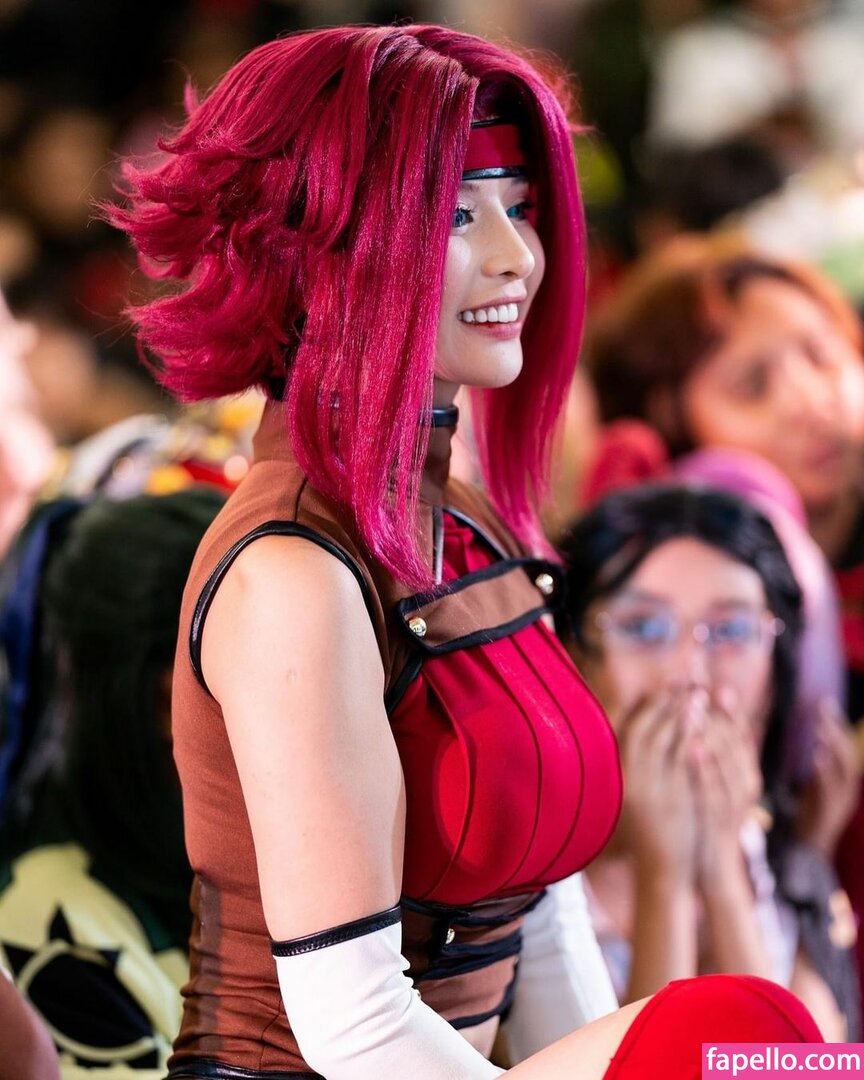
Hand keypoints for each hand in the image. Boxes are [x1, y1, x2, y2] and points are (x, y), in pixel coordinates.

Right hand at [614, 685, 700, 883]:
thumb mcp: (641, 796)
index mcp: (621, 777)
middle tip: (686, 683)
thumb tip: (653, 733)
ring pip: (662, 741)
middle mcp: (630, 780)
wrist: (662, 871)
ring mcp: (650, 790)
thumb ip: (643, 767)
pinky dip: (689, 738)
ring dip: (679, 714)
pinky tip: (702, 723)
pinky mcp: (671, 799)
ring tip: (697, 695)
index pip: (630, 730)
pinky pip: (679, 761)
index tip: (666, 687)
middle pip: (644, 730)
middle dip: (665, 703)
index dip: (647, 705)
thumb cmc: (654, 832)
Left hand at [692, 688, 761, 888]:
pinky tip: (691, 747)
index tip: (711, 683)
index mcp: (744, 773)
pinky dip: (705, 767)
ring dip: (710, 733)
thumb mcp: (712, 782)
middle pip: (734, 742)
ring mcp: (734, 802)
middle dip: (715, 712)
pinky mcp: (718, 818)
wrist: (710, 866)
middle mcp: (745, 784)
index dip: (728, 708)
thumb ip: (711, 753)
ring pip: (727, 761)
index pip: (740, 734)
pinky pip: (714, 788)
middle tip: (699, 688)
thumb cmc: (707, 818)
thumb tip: (701, 715)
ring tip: (695, 708)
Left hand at [795, 698, 860, 858]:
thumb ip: (821, 769)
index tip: (825, 704)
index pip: (843, 746)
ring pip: (843, 769)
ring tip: (821, 729)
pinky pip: (830, 790)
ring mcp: (840, 800)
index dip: (837, 725)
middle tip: (823, 707)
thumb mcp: (818, 788)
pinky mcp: (829, 812)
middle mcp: (846, 788)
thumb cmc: (812, 816)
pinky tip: (817, 758)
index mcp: (843, 781)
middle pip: (846, 752)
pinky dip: (825, 773)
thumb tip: (819, 747)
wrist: (809, 849)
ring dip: (833, 747)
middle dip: (837, 728)